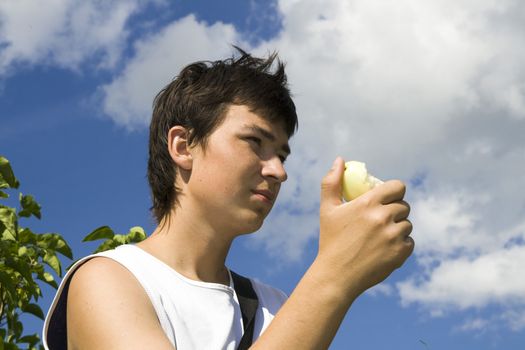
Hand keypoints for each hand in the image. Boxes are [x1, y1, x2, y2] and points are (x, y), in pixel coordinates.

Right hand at [317, 157, 413, 294]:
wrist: (336, 275)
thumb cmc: (331, 240)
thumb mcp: (327, 209)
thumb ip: (332, 182)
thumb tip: (340, 160)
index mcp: (368, 203)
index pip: (397, 186)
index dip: (395, 190)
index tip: (389, 197)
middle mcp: (383, 217)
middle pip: (403, 205)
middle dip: (395, 210)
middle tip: (382, 219)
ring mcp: (393, 236)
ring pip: (407, 224)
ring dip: (398, 228)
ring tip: (381, 235)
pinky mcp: (400, 253)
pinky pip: (409, 242)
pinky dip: (400, 245)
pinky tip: (385, 249)